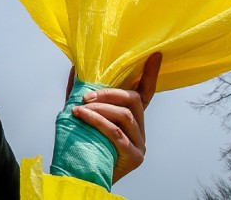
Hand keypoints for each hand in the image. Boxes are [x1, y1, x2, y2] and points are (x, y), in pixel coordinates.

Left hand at [69, 52, 161, 184]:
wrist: (83, 175)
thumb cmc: (85, 143)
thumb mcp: (84, 115)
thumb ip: (82, 94)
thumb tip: (76, 67)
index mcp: (133, 118)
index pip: (146, 91)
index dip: (150, 74)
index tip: (154, 55)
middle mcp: (141, 129)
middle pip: (133, 100)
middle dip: (109, 94)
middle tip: (86, 96)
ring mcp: (140, 144)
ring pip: (124, 116)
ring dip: (100, 109)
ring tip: (79, 109)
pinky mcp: (134, 156)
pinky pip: (116, 133)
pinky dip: (98, 122)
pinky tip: (82, 117)